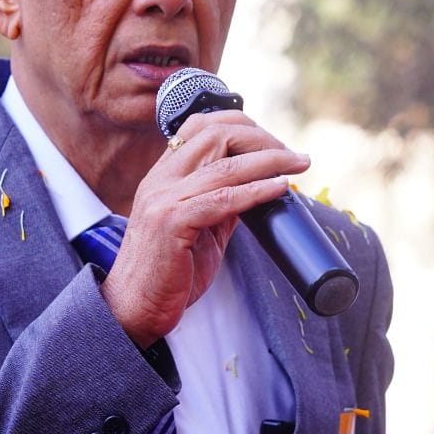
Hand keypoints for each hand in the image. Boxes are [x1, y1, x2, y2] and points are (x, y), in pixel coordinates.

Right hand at [101, 110, 309, 344]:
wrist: (134, 308)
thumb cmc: (168, 273)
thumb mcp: (198, 228)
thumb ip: (220, 202)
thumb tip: (260, 185)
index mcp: (162, 176)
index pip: (200, 126)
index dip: (241, 126)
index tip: (274, 142)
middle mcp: (160, 180)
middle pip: (215, 135)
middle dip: (261, 138)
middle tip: (293, 155)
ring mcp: (163, 199)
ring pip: (225, 165)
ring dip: (270, 160)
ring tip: (298, 163)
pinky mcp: (171, 223)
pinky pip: (223, 199)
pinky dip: (257, 190)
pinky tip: (280, 187)